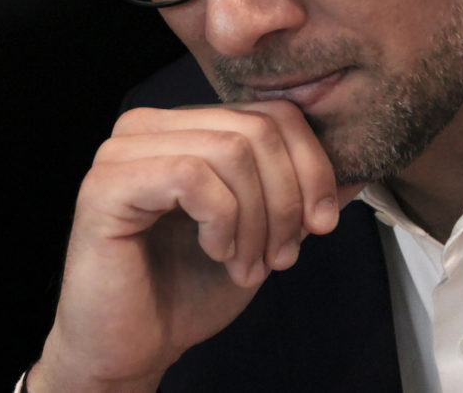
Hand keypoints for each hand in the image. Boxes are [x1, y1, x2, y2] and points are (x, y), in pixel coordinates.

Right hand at [29, 101, 361, 391]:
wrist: (131, 349)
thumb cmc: (185, 290)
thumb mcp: (260, 234)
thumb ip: (297, 197)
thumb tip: (357, 172)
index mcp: (181, 127)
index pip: (270, 113)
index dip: (311, 166)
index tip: (322, 224)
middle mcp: (146, 126)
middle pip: (255, 129)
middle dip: (287, 200)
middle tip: (282, 257)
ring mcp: (121, 152)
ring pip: (230, 150)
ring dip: (258, 220)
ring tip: (249, 265)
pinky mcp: (106, 185)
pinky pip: (193, 177)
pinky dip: (223, 222)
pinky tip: (216, 253)